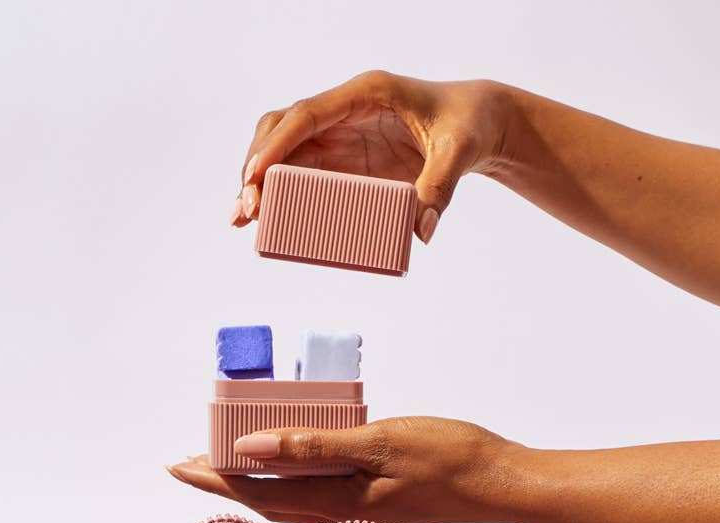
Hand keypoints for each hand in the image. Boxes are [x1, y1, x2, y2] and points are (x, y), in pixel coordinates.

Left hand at [167, 417, 529, 522]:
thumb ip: (315, 444)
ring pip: (287, 501)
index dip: (214, 478)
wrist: (498, 482)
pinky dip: (287, 480)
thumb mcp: (378, 442)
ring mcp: (355, 508)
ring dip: (252, 483)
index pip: (256, 492)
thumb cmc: (446, 457)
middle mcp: (338, 511)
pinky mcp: (371, 499)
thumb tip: (252, 447)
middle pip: (264, 501)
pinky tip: (286, 464)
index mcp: (334, 499)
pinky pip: (313, 494)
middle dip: (223, 483)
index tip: (178, 465)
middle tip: (188, 463)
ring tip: (224, 464)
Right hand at [229, 72, 511, 243]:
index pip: (307, 114)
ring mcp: (341, 136)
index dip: (277, 145)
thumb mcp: (460, 152)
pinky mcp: (345, 161)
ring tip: (241, 219)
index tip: (256, 175)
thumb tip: (420, 230)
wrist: (478, 124)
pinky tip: (263, 220)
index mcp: (366, 94)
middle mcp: (344, 112)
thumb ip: (440, 187)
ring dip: (260, 183)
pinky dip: (279, 196)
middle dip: (258, 166)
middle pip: (283, 131)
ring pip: (285, 153)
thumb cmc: (467, 125)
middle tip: (247, 208)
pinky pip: (301, 175)